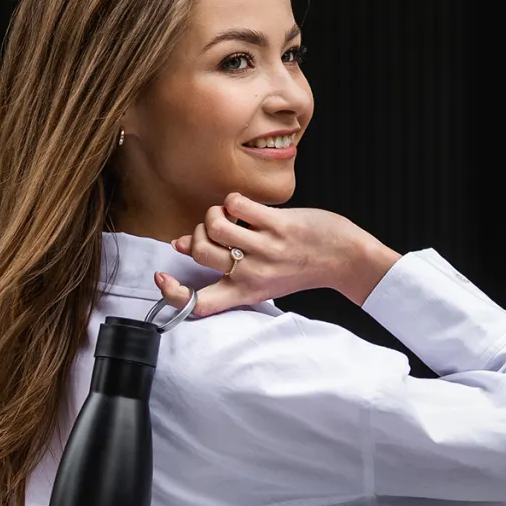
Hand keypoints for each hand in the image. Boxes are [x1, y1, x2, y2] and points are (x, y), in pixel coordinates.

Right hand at [155, 193, 396, 316]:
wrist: (344, 259)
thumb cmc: (299, 266)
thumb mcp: (259, 277)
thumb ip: (222, 264)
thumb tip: (182, 243)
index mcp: (245, 293)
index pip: (199, 305)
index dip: (172, 294)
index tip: (161, 277)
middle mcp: (252, 275)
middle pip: (201, 253)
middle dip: (198, 234)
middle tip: (214, 230)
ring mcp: (265, 250)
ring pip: (215, 225)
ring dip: (215, 213)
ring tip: (229, 214)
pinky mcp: (278, 225)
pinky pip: (237, 205)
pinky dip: (233, 200)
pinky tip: (244, 205)